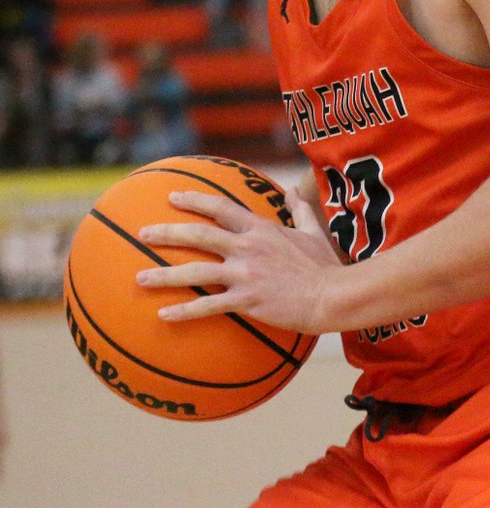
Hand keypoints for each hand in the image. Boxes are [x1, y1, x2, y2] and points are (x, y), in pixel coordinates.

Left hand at [136, 183, 341, 333]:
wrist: (332, 294)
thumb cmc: (324, 265)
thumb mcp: (313, 231)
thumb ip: (300, 211)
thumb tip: (294, 192)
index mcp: (261, 229)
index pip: (222, 208)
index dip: (195, 200)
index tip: (172, 197)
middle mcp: (248, 247)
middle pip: (200, 234)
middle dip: (168, 232)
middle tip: (143, 232)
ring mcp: (245, 274)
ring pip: (196, 270)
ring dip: (164, 274)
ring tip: (139, 278)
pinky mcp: (246, 300)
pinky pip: (208, 306)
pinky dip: (184, 311)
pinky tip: (163, 315)